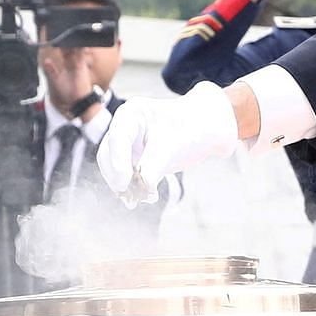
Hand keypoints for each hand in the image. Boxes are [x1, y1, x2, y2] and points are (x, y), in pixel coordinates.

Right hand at [95, 82, 251, 201]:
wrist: (207, 130)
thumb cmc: (192, 128)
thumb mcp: (173, 147)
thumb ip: (154, 166)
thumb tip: (143, 188)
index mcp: (131, 114)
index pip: (117, 138)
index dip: (117, 162)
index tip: (123, 183)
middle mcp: (125, 127)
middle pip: (108, 153)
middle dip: (117, 176)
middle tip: (130, 197)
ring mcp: (129, 144)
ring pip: (114, 167)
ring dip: (124, 185)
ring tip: (136, 201)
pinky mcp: (135, 159)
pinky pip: (126, 175)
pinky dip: (132, 187)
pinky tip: (144, 197)